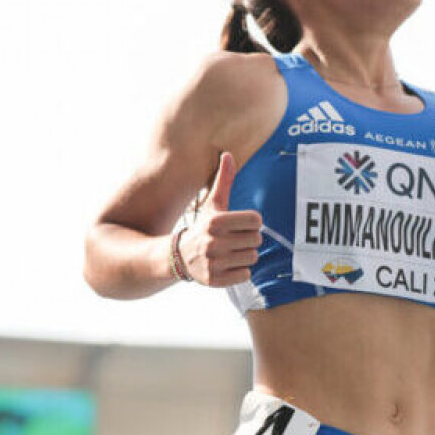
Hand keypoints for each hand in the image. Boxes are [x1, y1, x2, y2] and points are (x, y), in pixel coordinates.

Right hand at [180, 152, 263, 286]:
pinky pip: (246, 275)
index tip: (242, 224)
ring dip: (245, 255)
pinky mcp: (215, 280)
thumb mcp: (211, 204)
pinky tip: (228, 264)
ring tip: (231, 252)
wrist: (178, 256)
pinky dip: (240, 271)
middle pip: (256, 240)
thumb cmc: (203, 227)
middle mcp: (213, 242)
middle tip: (235, 239)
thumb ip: (223, 181)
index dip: (252, 222)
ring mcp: (213, 263)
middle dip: (249, 239)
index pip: (256, 220)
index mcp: (215, 221)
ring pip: (252, 257)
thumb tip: (228, 154)